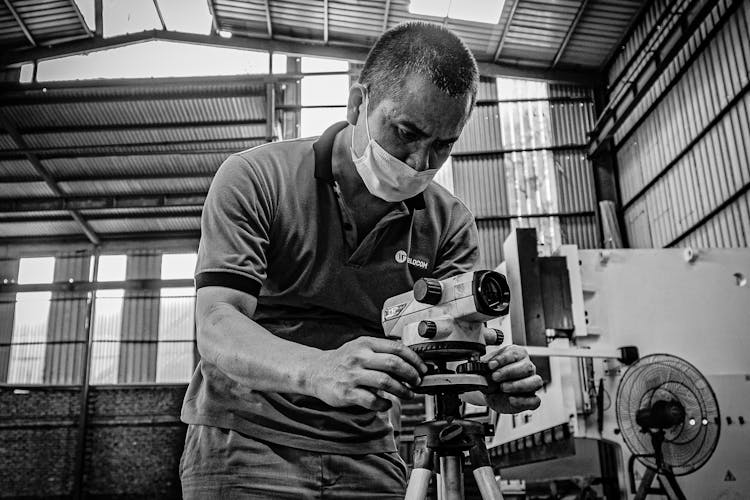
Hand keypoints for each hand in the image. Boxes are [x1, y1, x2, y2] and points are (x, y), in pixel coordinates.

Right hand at [307, 336, 427, 411]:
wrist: (315, 371)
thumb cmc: (342, 360)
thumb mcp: (360, 347)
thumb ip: (381, 350)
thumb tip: (409, 358)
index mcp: (366, 343)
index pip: (397, 348)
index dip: (414, 360)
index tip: (422, 369)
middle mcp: (359, 357)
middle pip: (394, 364)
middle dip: (411, 375)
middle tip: (417, 382)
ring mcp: (352, 375)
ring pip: (385, 382)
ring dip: (402, 390)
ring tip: (408, 394)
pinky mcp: (346, 392)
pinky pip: (371, 400)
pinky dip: (384, 403)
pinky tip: (387, 403)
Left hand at [482, 345, 542, 413]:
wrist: (490, 393)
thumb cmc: (492, 377)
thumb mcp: (487, 367)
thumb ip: (484, 363)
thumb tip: (481, 363)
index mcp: (518, 355)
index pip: (515, 353)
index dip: (503, 359)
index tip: (491, 365)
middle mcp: (527, 367)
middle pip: (527, 367)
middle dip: (509, 372)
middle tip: (495, 377)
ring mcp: (532, 384)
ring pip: (535, 382)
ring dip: (518, 385)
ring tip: (503, 387)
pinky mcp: (531, 399)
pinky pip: (535, 401)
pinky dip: (523, 401)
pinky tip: (511, 399)